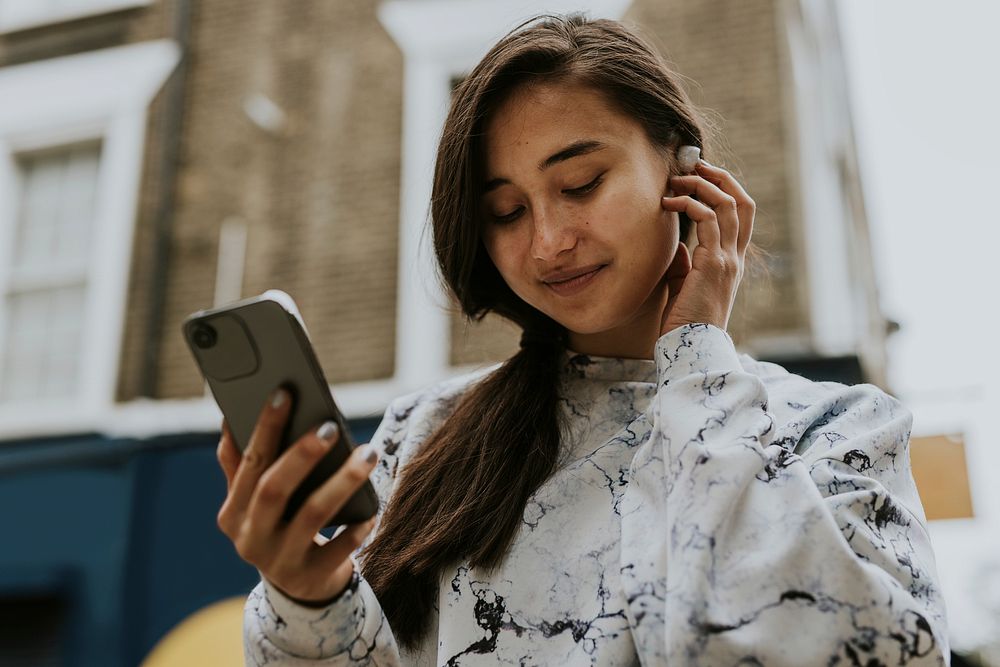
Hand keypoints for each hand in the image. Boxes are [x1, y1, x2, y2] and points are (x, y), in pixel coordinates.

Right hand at [215, 388, 377, 604]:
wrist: (299, 586)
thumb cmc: (280, 525)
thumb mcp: (255, 502)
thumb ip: (242, 466)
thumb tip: (228, 418)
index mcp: (232, 512)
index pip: (248, 463)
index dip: (265, 428)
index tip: (284, 393)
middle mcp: (249, 538)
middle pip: (274, 490)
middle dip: (302, 454)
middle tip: (330, 426)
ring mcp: (279, 562)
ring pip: (311, 515)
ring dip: (341, 482)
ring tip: (367, 454)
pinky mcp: (310, 578)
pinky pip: (338, 549)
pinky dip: (356, 528)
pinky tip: (372, 510)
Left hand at [658, 160, 753, 335]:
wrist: (690, 346)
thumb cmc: (684, 321)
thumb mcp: (686, 286)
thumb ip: (687, 263)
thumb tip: (682, 244)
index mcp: (731, 262)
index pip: (741, 215)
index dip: (726, 190)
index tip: (700, 177)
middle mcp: (735, 257)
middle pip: (743, 202)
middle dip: (720, 177)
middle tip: (694, 165)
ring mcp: (728, 259)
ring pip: (728, 204)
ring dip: (702, 185)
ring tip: (676, 179)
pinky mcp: (714, 264)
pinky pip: (709, 220)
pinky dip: (690, 204)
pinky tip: (670, 203)